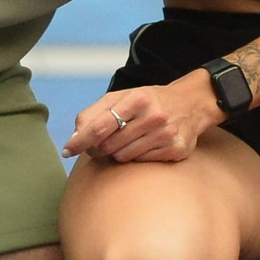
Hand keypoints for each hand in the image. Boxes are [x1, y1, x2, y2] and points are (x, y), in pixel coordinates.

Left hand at [60, 74, 222, 163]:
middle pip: (109, 145)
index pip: (101, 125)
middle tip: (99, 145)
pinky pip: (140, 163)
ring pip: (123, 157)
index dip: (81, 140)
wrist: (191, 104)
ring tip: (126, 140)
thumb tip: (75, 136)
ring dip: (117, 152)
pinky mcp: (176, 150)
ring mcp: (166, 135)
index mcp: (138, 98)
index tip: (68, 150)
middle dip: (98, 148)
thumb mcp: (122, 97)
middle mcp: (154, 116)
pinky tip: (143, 145)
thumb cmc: (149, 101)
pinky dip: (135, 157)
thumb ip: (95, 112)